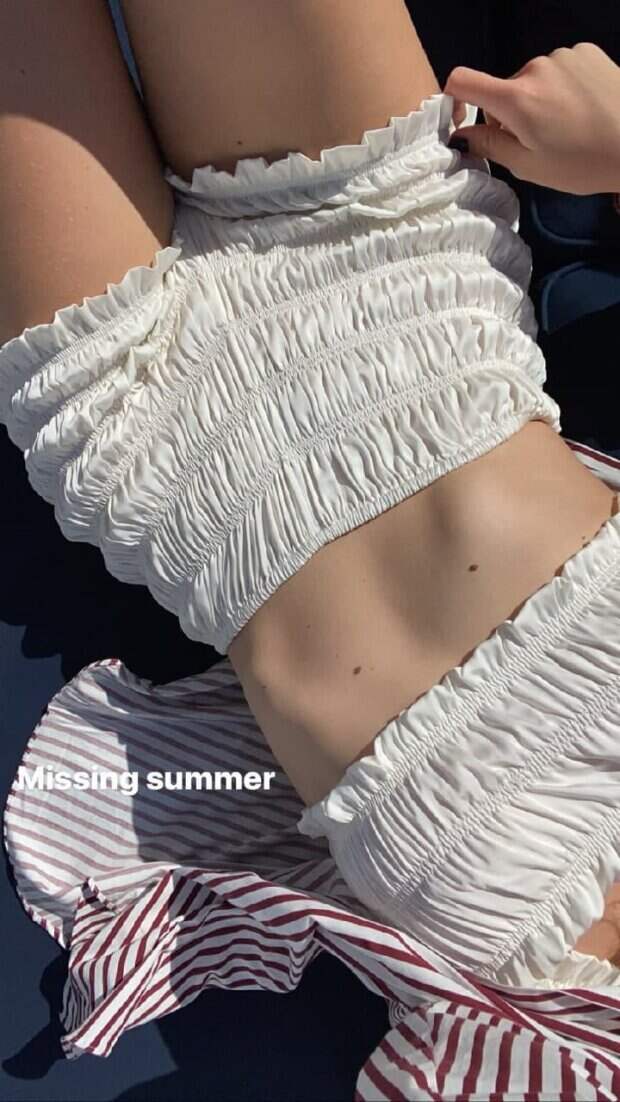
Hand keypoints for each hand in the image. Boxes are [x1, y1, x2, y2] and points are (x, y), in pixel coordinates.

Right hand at [445, 43, 619, 194]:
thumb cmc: (584, 163)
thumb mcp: (530, 166)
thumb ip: (490, 146)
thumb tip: (462, 136)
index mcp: (516, 99)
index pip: (462, 80)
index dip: (453, 98)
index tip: (463, 119)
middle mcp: (535, 68)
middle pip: (503, 89)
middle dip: (510, 115)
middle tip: (536, 142)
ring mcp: (561, 56)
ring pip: (532, 81)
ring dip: (538, 102)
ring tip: (565, 128)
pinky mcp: (584, 52)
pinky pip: (557, 70)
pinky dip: (560, 89)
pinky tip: (581, 110)